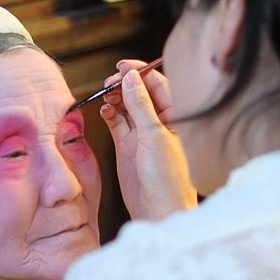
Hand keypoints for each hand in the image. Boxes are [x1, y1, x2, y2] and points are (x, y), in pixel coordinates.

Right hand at [100, 61, 196, 219]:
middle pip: (140, 92)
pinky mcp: (127, 147)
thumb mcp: (154, 137)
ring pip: (126, 106)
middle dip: (124, 84)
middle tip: (109, 82)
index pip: (158, 84)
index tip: (123, 67)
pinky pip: (116, 123)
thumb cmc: (168, 180)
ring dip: (115, 98)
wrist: (159, 212)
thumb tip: (132, 79)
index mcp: (176, 117)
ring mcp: (142, 135)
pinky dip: (109, 114)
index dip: (140, 73)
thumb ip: (141, 106)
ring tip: (104, 95)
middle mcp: (159, 123)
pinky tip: (103, 110)